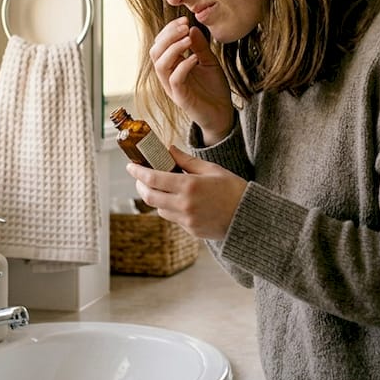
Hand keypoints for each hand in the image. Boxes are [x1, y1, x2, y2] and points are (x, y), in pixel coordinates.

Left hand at [125, 146, 246, 240]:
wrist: (249, 217)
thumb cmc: (233, 189)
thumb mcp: (212, 169)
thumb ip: (187, 161)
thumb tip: (169, 149)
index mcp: (189, 186)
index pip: (153, 179)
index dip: (138, 172)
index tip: (131, 166)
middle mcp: (184, 205)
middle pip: (150, 197)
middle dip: (141, 186)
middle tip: (140, 178)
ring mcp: (187, 220)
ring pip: (159, 209)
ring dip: (155, 198)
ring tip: (161, 188)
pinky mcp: (190, 230)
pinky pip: (172, 218)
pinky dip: (169, 208)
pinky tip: (177, 200)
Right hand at [149, 17, 233, 142]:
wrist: (223, 113)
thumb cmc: (213, 89)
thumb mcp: (209, 62)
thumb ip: (200, 47)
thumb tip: (192, 27)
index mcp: (172, 66)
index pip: (160, 44)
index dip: (169, 30)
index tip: (185, 20)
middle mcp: (168, 76)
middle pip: (155, 52)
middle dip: (168, 36)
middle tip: (185, 26)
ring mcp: (173, 87)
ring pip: (160, 65)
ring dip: (173, 48)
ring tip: (188, 39)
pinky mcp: (181, 97)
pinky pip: (174, 79)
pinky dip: (183, 65)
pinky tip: (194, 58)